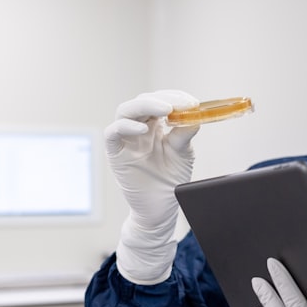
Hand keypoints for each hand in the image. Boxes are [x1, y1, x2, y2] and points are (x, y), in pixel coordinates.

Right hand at [107, 90, 199, 283]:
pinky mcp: (115, 153)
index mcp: (155, 125)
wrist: (161, 209)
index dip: (175, 97)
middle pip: (143, 101)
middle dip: (163, 99)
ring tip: (166, 110)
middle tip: (181, 104)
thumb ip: (185, 133)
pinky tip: (143, 129)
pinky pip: (113, 132)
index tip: (192, 102)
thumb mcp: (183, 152)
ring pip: (126, 111)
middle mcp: (138, 128)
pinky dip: (126, 126)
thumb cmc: (170, 180)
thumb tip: (193, 114)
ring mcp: (125, 139)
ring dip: (146, 105)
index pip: (160, 101)